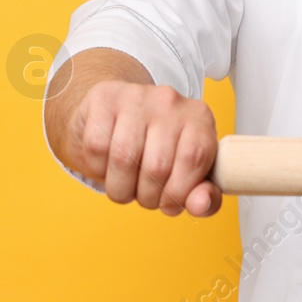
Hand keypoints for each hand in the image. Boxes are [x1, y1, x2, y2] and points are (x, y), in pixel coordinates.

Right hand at [63, 80, 222, 216]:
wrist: (116, 116)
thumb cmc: (157, 149)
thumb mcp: (189, 174)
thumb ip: (204, 196)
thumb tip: (201, 205)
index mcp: (199, 118)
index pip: (193, 160)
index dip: (177, 193)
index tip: (167, 203)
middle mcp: (170, 101)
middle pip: (157, 165)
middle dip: (147, 197)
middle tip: (142, 195)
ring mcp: (135, 96)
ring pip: (123, 159)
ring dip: (120, 188)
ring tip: (123, 185)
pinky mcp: (103, 98)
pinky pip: (96, 147)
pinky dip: (97, 169)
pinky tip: (106, 165)